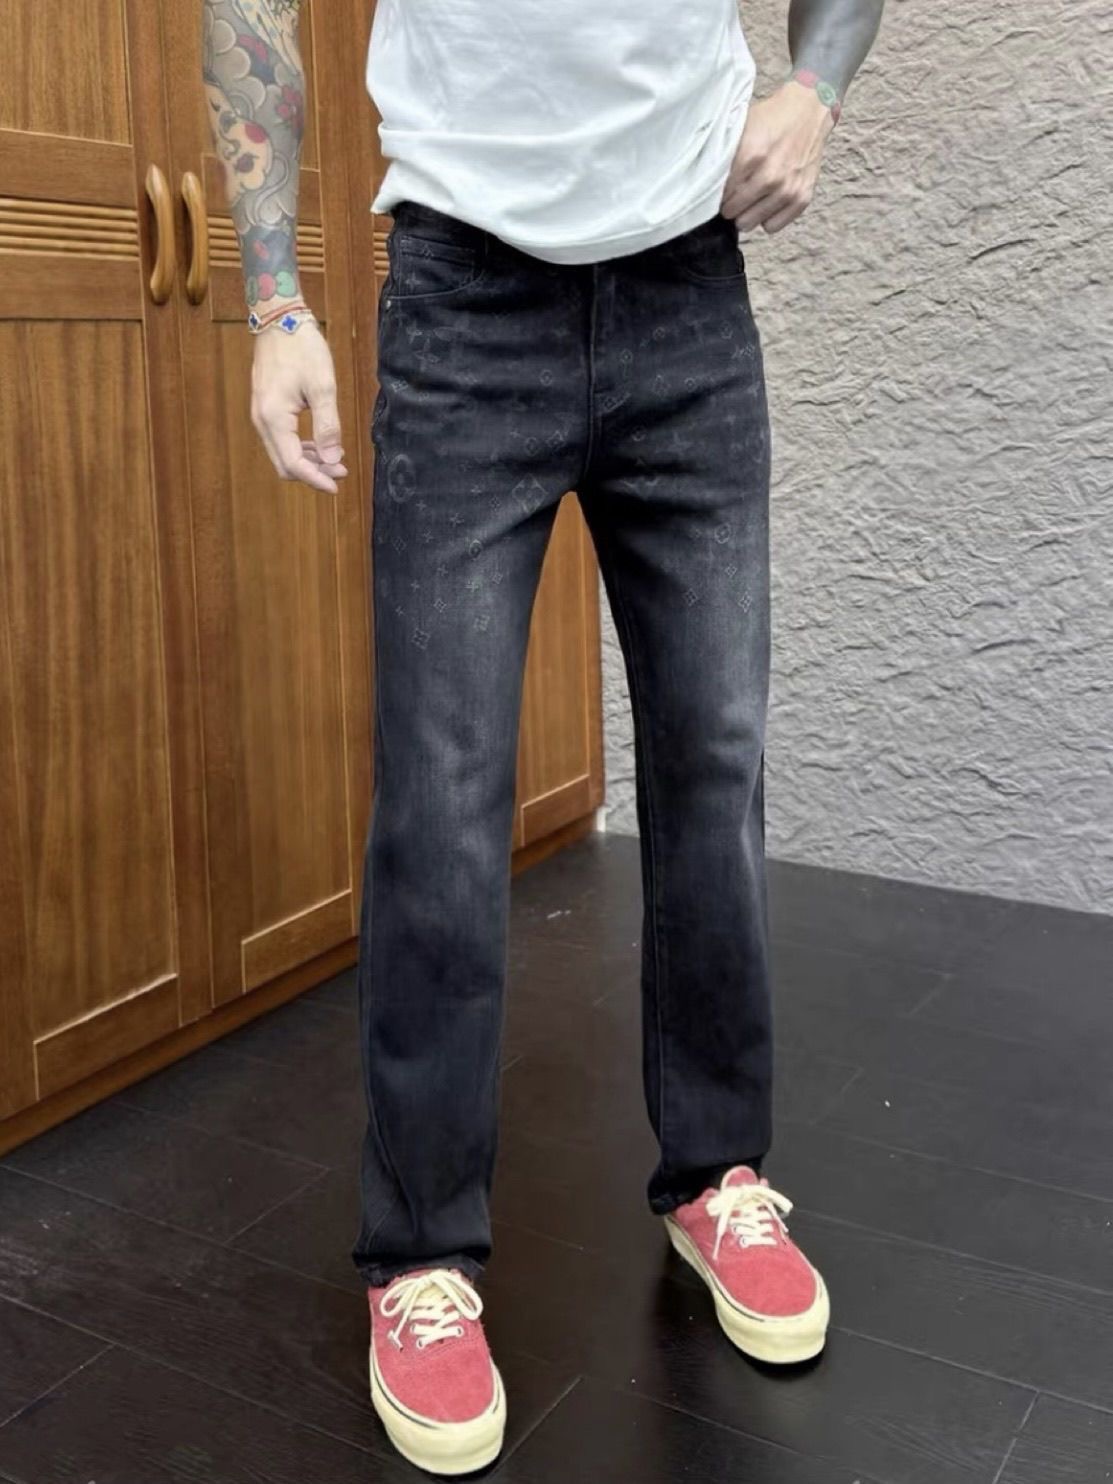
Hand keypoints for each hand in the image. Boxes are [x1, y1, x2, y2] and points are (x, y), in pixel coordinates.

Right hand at [250, 319, 347, 493]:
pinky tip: (320, 444)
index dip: (316, 479)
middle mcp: (262, 421)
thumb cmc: (302, 348)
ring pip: (282, 453)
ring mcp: (260, 414)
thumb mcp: (323, 387)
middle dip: (313, 473)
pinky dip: (300, 447)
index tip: (337, 485)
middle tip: (341, 471)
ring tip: (335, 460)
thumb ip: (328, 426)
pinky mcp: (265, 408)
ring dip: (308, 461)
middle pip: (284, 464)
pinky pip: (280, 439)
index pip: (293, 464)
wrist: (279, 319)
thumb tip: (331, 460)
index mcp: (274, 418)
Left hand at [720, 80, 834, 235]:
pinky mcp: (802, 198)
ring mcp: (788, 189)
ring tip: (749, 199)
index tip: (717, 191)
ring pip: (751, 222)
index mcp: (751, 155)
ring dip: (746, 214)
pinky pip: (772, 226)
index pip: (720, 193)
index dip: (715, 194)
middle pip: (733, 212)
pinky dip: (767, 218)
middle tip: (732, 195)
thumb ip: (725, 154)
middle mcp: (770, 176)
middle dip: (729, 205)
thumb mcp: (742, 127)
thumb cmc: (772, 119)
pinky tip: (767, 202)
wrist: (809, 110)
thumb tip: (705, 180)